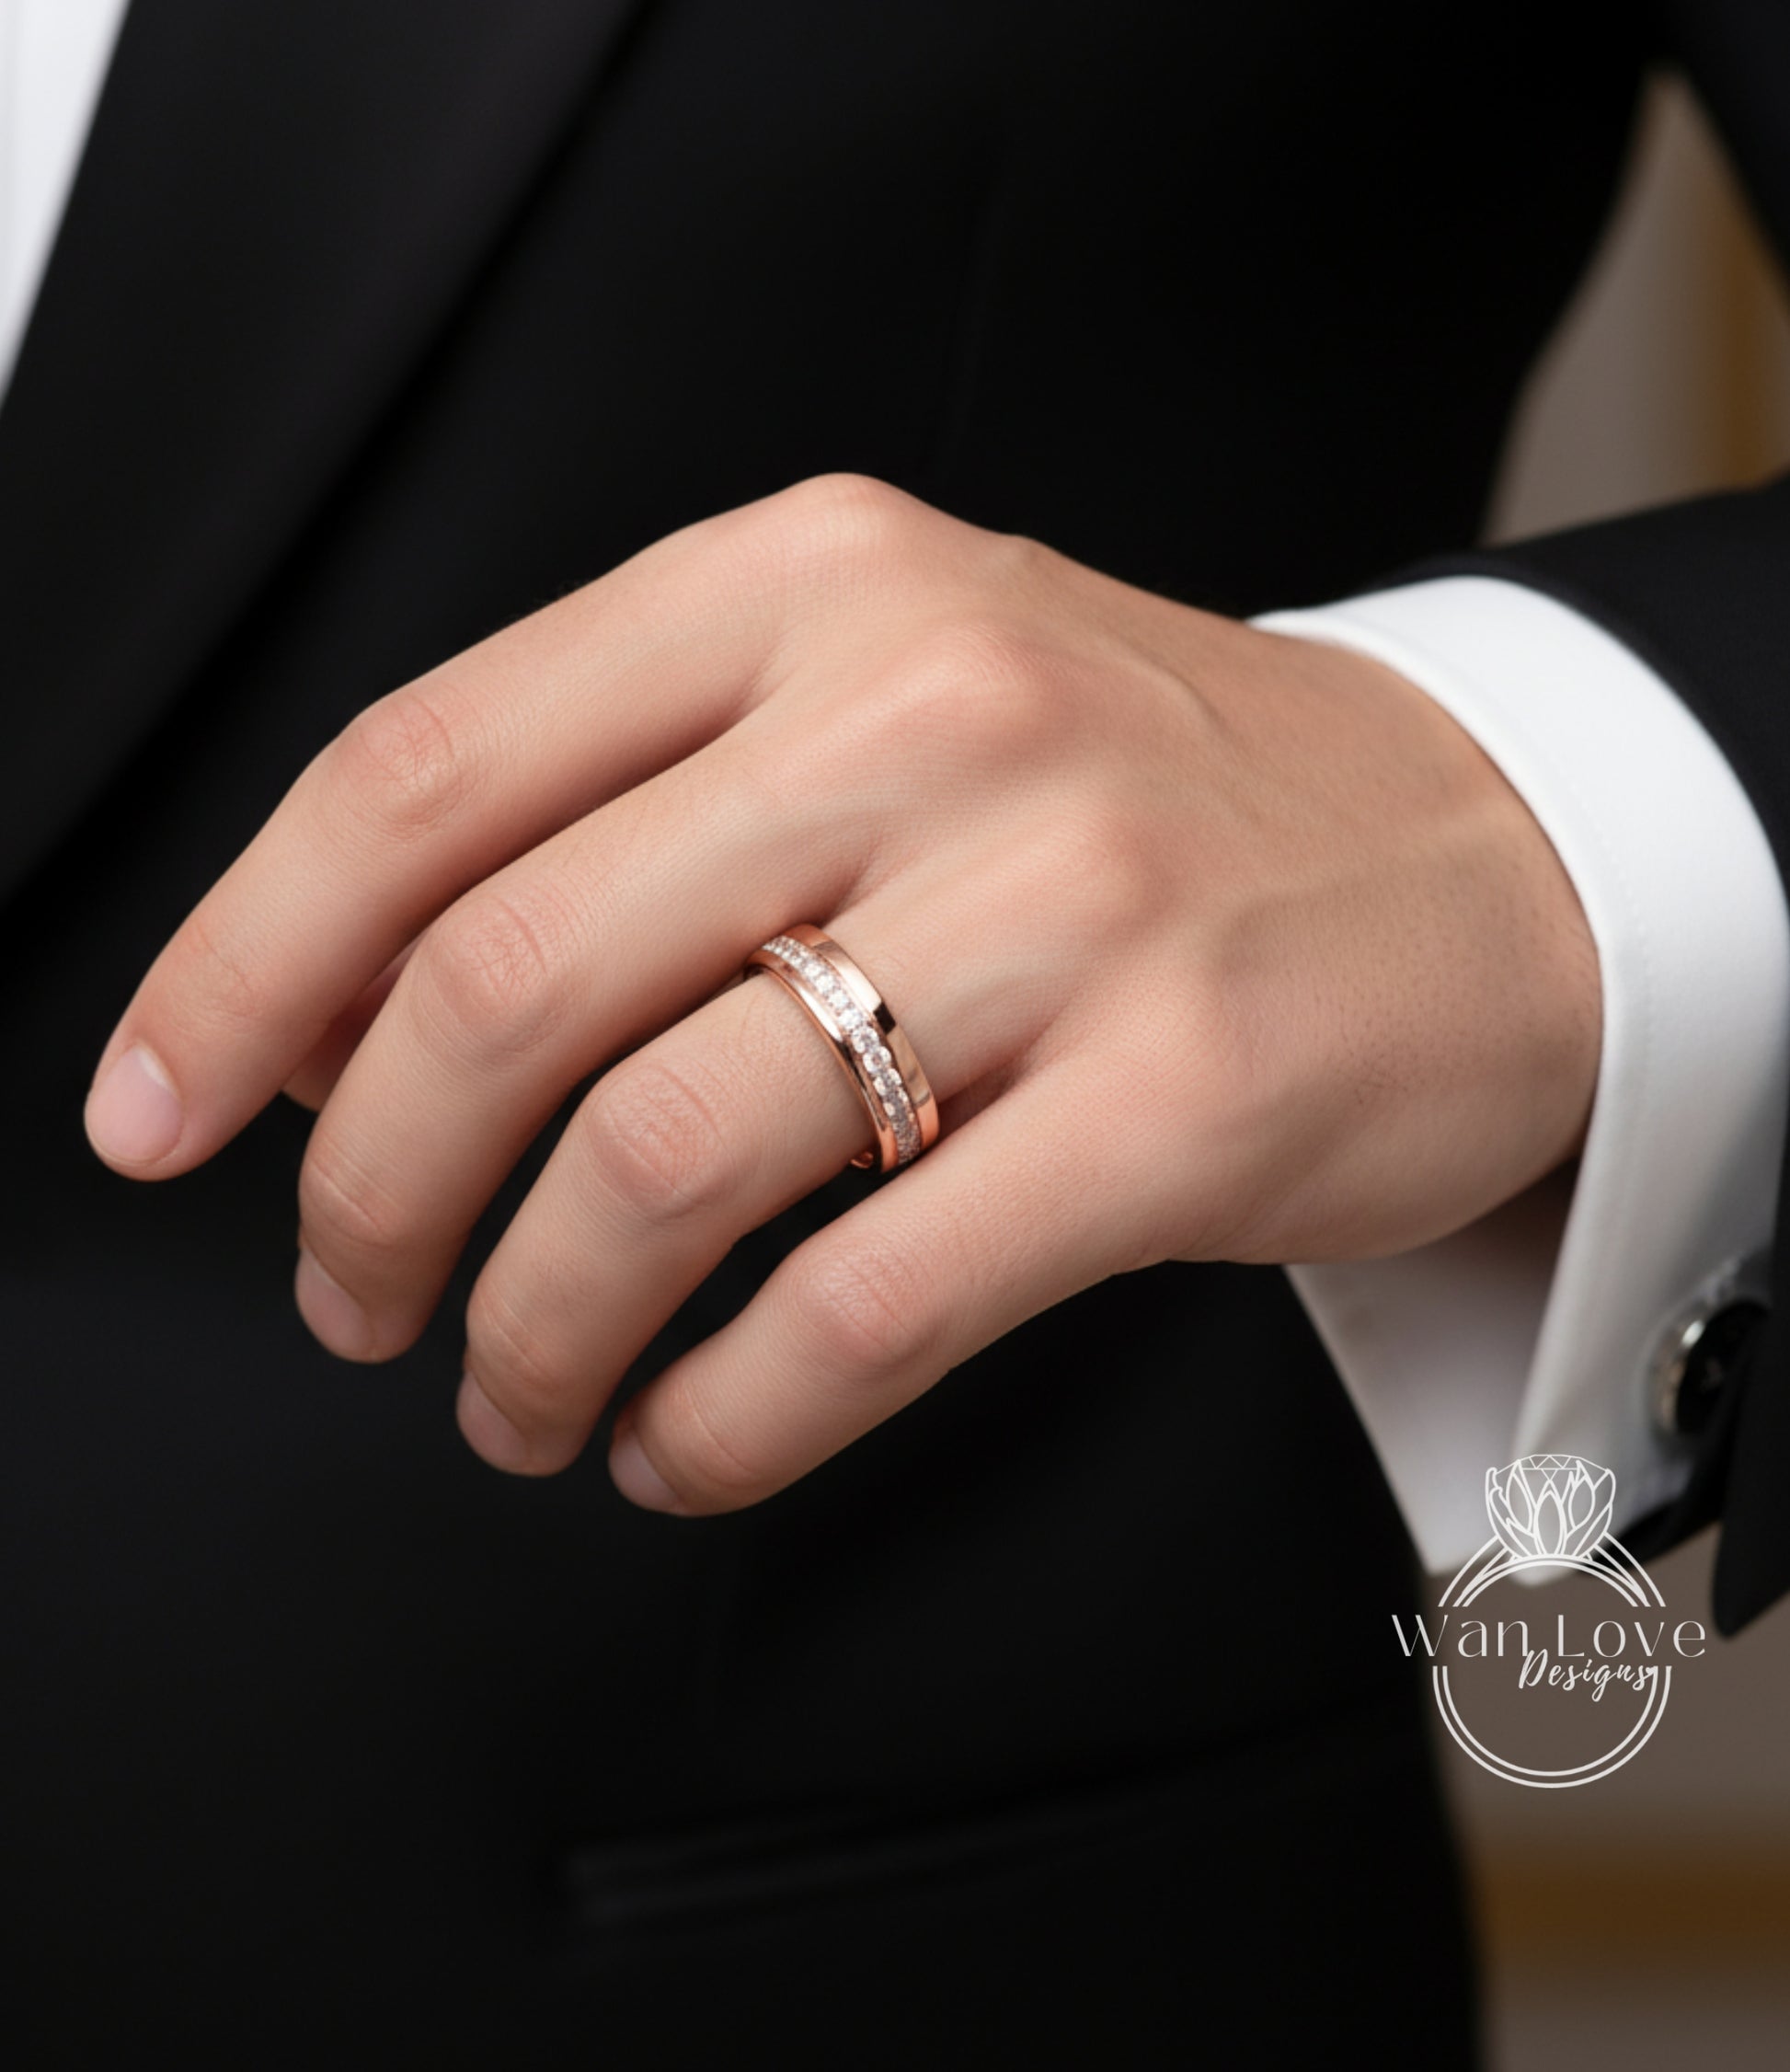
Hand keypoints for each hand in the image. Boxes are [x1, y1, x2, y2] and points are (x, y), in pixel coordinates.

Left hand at [82, 476, 1600, 1510]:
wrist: (1485, 857)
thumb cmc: (1139, 797)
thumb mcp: (887, 692)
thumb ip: (635, 802)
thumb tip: (340, 1019)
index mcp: (807, 583)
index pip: (423, 772)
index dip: (243, 968)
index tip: (155, 1119)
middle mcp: (926, 708)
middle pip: (508, 984)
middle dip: (366, 1189)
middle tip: (349, 1300)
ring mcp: (1068, 899)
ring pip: (664, 1158)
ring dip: (529, 1326)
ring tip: (512, 1397)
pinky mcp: (1183, 1100)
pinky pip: (866, 1303)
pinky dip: (724, 1415)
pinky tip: (682, 1441)